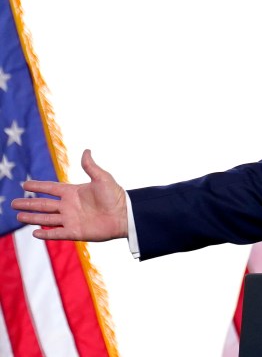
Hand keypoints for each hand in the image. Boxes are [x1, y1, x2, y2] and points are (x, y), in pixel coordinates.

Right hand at [11, 149, 127, 241]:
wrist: (125, 215)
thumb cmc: (116, 195)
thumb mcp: (102, 178)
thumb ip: (90, 166)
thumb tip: (86, 150)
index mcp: (74, 192)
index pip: (51, 188)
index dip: (38, 186)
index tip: (24, 185)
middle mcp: (69, 206)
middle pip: (44, 204)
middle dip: (28, 204)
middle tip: (13, 203)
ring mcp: (71, 219)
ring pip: (46, 218)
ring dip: (32, 218)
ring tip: (18, 216)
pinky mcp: (75, 232)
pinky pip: (57, 233)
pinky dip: (46, 234)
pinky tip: (35, 233)